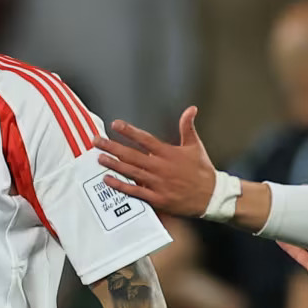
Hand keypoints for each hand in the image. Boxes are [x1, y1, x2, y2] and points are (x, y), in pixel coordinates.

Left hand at [96, 108, 217, 216]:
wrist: (211, 196)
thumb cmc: (203, 170)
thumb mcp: (196, 146)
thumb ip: (188, 127)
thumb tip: (191, 109)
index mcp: (169, 153)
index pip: (145, 139)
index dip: (129, 131)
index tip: (115, 124)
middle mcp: (160, 167)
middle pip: (132, 155)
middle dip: (112, 147)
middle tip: (96, 141)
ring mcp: (158, 183)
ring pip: (131, 172)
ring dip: (114, 164)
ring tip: (99, 157)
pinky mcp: (157, 198)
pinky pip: (135, 191)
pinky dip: (121, 186)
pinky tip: (108, 180)